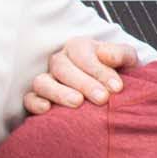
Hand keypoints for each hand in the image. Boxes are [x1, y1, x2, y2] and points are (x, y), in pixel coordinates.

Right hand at [23, 34, 141, 116]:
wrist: (111, 93)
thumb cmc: (118, 74)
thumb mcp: (126, 61)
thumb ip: (121, 54)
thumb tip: (106, 56)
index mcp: (78, 47)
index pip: (83, 54)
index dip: (99, 70)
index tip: (117, 88)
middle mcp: (59, 61)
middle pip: (63, 68)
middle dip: (84, 83)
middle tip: (102, 98)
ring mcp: (46, 79)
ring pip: (43, 82)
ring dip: (59, 92)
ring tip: (77, 103)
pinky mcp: (37, 98)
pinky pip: (29, 98)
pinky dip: (35, 103)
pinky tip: (47, 110)